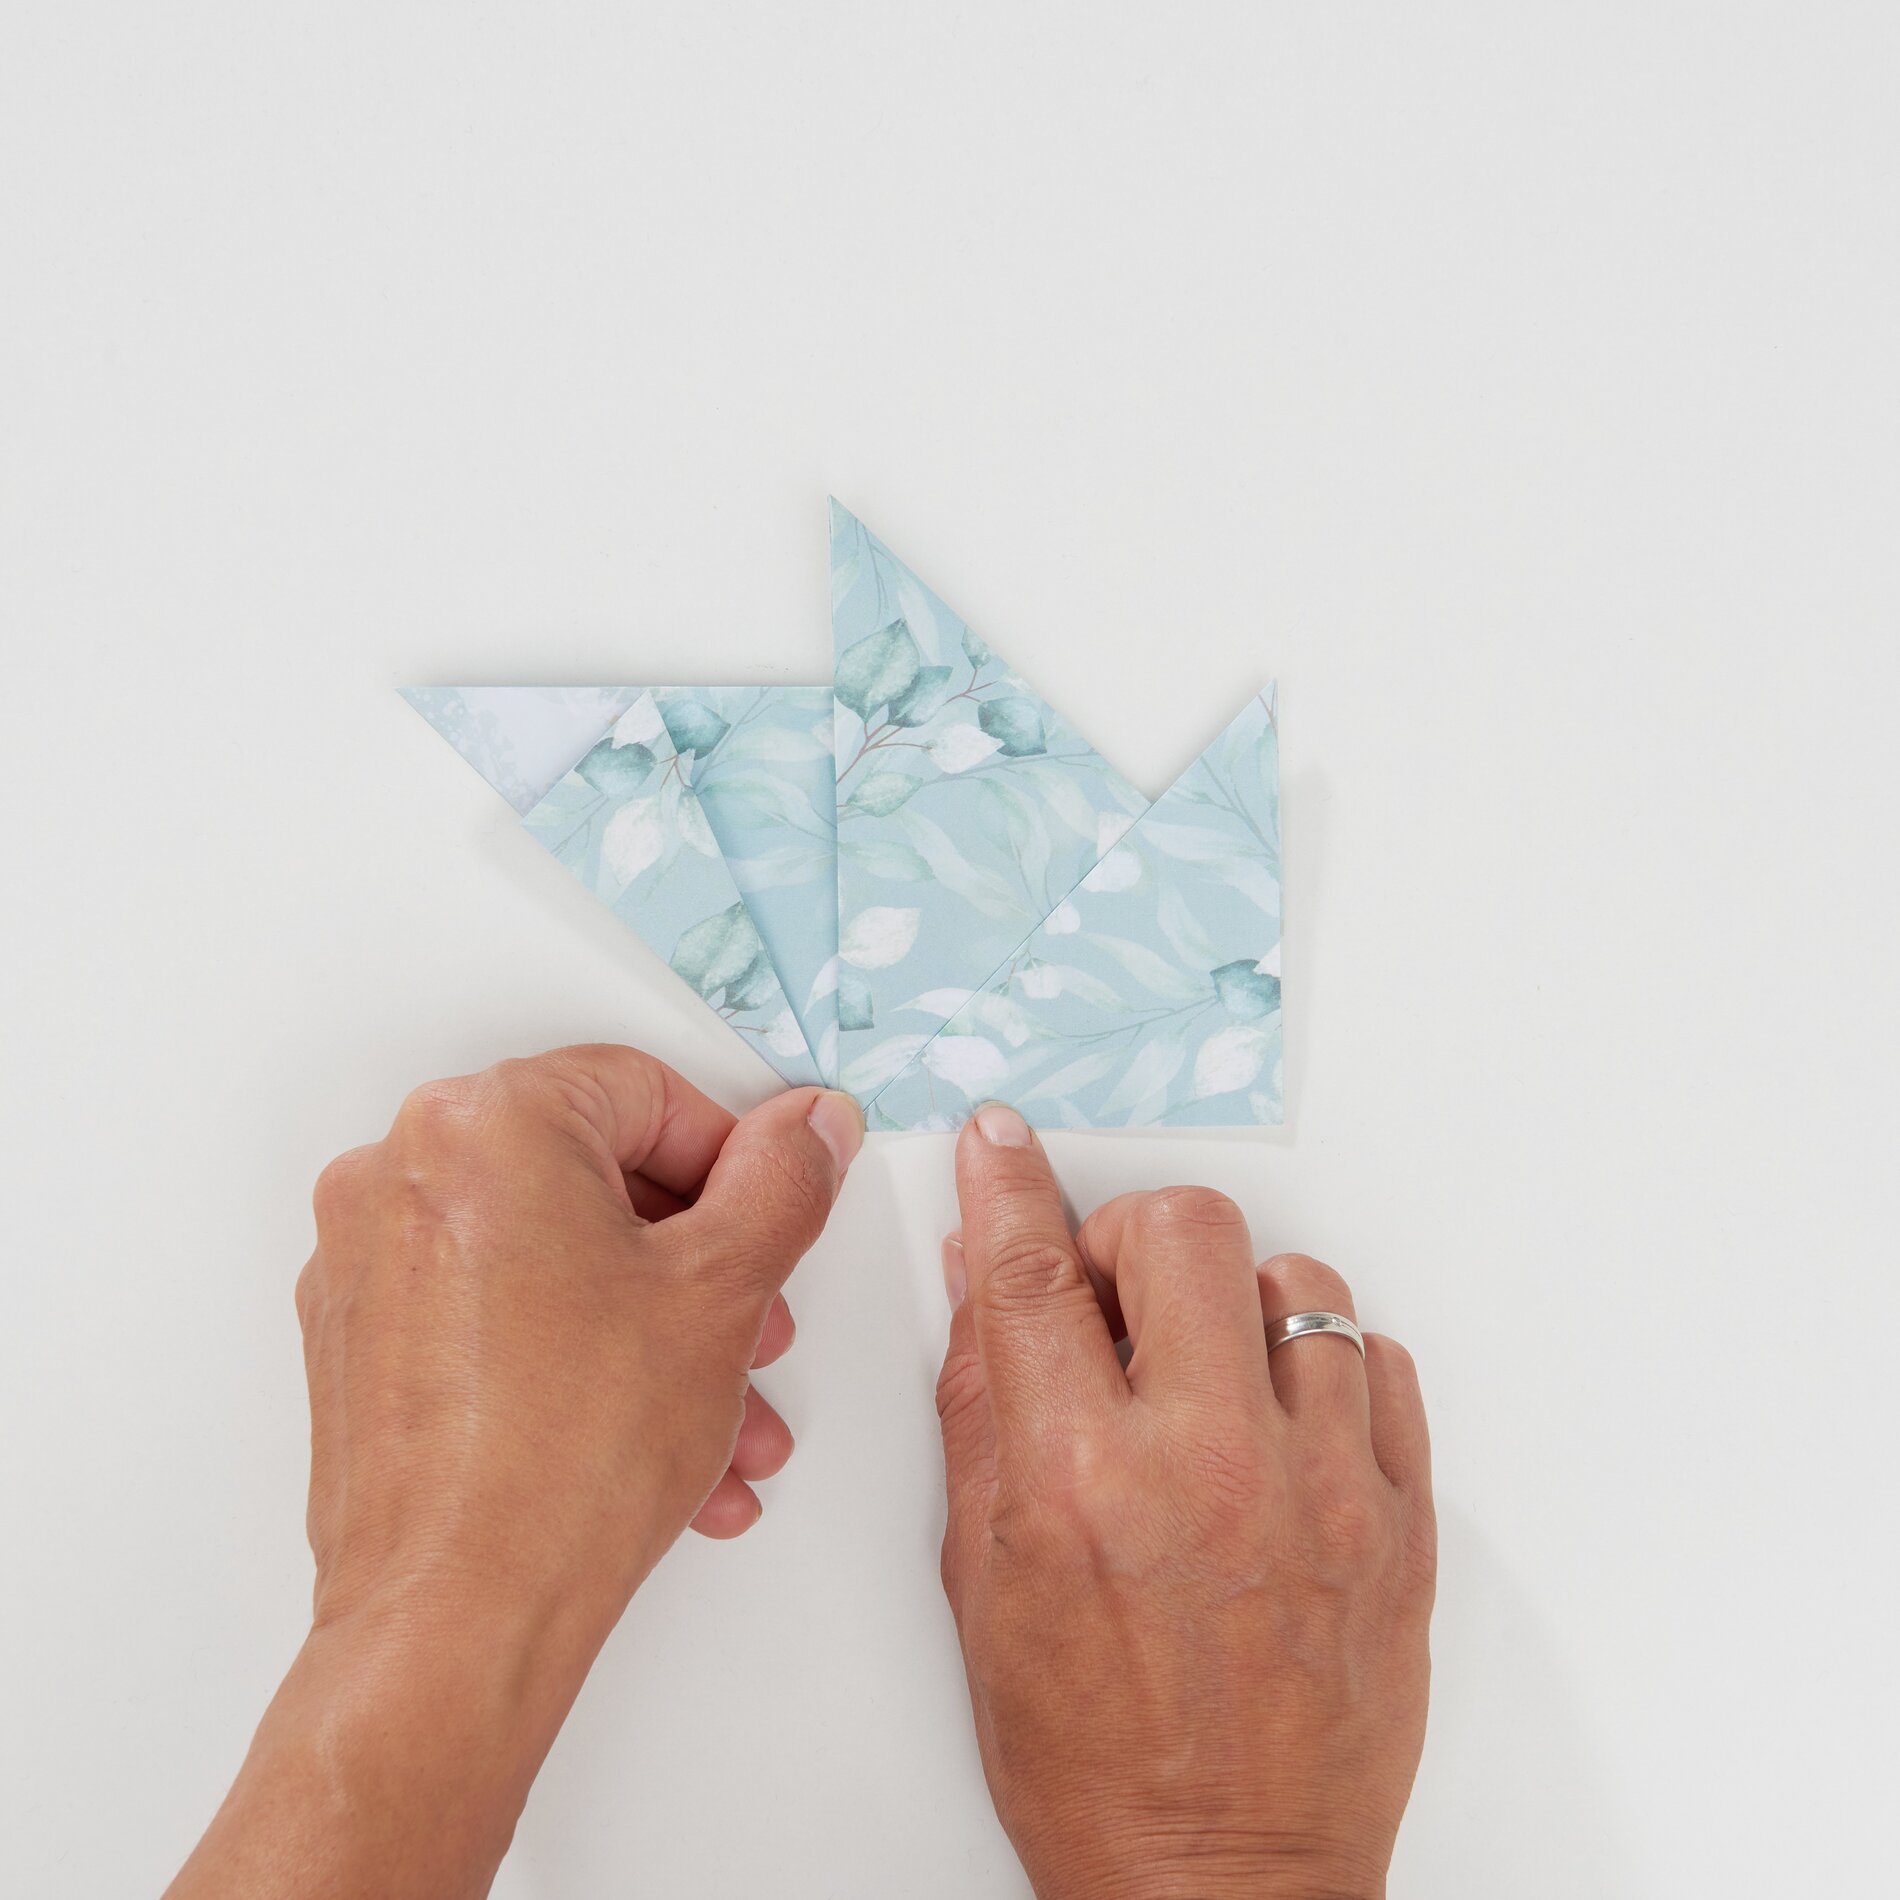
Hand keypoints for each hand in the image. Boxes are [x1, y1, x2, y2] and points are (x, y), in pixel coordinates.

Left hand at [168, 1045, 861, 1899]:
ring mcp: (368, 1262)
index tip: (768, 1213)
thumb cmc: (564, 1460)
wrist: (454, 1625)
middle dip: (698, 1261)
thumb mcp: (724, 1291)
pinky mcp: (359, 1343)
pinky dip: (578, 1358)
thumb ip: (782, 1183)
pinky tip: (653, 1436)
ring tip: (721, 1413)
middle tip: (753, 1320)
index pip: (642, 1090)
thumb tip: (807, 1129)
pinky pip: (497, 1317)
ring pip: (552, 1259)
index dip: (732, 1159)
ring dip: (655, 1327)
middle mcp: (403, 1173)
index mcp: (484, 1123)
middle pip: (595, 1177)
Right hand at [935, 1105, 1433, 1899]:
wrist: (1219, 1888)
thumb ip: (984, 1407)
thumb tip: (984, 1281)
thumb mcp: (984, 1578)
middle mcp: (1208, 1466)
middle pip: (1186, 1228)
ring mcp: (1322, 1490)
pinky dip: (1322, 1367)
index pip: (1031, 1272)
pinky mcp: (1400, 1523)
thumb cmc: (1088, 1757)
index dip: (1006, 1184)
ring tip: (1209, 1372)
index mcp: (1079, 1482)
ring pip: (1297, 1281)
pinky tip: (1280, 1421)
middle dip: (1133, 1234)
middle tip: (1117, 1290)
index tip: (1002, 1143)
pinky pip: (1377, 1362)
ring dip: (1235, 1302)